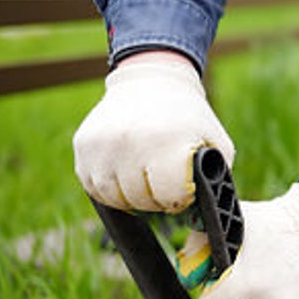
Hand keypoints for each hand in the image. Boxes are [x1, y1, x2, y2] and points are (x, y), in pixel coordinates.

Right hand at [73, 52, 234, 212]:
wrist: (150, 83)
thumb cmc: (188, 120)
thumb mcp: (215, 143)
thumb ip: (215, 179)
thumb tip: (204, 215)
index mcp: (167, 142)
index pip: (170, 195)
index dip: (179, 198)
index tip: (183, 188)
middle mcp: (130, 142)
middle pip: (142, 200)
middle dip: (157, 199)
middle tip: (164, 183)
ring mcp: (102, 144)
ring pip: (115, 197)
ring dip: (133, 197)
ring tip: (147, 178)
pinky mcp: (83, 145)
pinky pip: (93, 186)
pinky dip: (111, 189)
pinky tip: (126, 174)